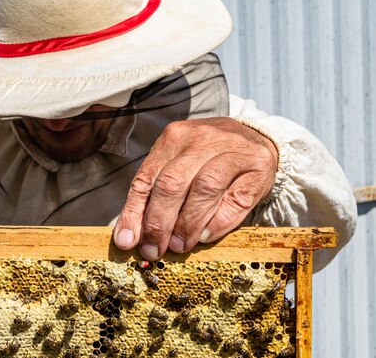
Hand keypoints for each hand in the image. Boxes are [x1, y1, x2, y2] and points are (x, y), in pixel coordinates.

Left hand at [113, 117, 277, 259]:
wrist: (255, 140)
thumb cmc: (207, 159)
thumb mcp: (176, 166)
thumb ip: (153, 195)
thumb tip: (128, 235)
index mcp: (174, 137)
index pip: (146, 178)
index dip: (135, 212)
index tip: (128, 241)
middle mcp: (201, 138)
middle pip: (172, 184)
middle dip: (159, 223)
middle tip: (155, 249)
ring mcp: (232, 150)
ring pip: (204, 189)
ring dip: (188, 225)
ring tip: (180, 246)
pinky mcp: (258, 166)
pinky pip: (235, 200)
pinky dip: (218, 223)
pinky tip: (206, 236)